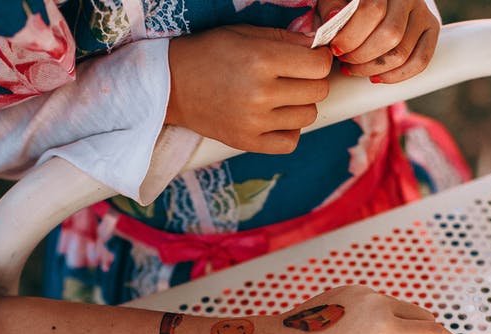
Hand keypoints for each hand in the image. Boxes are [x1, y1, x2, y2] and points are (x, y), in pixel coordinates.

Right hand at [165, 24, 333, 153]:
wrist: (171, 84)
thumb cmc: (209, 53)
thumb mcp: (245, 33)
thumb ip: (285, 39)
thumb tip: (319, 46)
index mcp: (262, 60)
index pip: (319, 65)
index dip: (319, 59)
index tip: (310, 58)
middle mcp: (261, 93)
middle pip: (318, 91)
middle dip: (312, 80)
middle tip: (294, 76)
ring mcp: (254, 121)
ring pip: (308, 116)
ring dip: (300, 105)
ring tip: (281, 96)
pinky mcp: (247, 142)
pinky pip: (290, 143)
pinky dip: (289, 131)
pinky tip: (276, 118)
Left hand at [316, 0, 439, 82]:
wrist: (379, 2)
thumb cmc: (351, 3)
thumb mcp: (338, 0)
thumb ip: (331, 6)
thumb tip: (333, 17)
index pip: (372, 10)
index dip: (351, 35)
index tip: (335, 48)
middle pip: (390, 35)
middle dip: (362, 56)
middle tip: (345, 61)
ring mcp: (422, 12)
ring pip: (402, 51)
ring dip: (374, 68)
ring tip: (355, 69)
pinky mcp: (431, 28)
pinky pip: (421, 60)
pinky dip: (397, 75)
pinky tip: (376, 77)